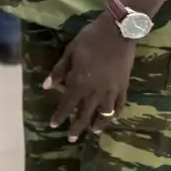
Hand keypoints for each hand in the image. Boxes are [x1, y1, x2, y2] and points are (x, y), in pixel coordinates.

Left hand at [45, 14, 135, 141]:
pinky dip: (115, 114)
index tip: (54, 126)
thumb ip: (59, 71)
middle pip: (85, 114)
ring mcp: (112, 90)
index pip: (67, 104)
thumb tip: (46, 87)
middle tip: (71, 139)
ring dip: (98, 124)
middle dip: (77, 127)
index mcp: (80, 82)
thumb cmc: (90, 39)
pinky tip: (112, 118)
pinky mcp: (124, 86)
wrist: (118, 32)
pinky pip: (120, 105)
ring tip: (94, 132)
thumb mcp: (70, 52)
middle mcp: (95, 91)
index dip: (60, 116)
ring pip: (104, 113)